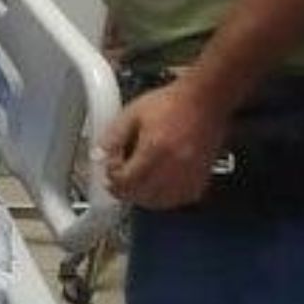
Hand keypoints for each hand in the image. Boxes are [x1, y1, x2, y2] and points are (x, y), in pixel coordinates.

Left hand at [97, 81, 230, 208]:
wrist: (204, 101)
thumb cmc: (173, 103)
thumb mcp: (133, 113)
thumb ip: (113, 136)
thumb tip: (98, 155)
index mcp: (154, 149)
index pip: (126, 181)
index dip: (112, 179)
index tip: (108, 173)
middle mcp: (173, 166)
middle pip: (141, 195)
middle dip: (124, 191)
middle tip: (117, 181)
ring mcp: (188, 175)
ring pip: (159, 202)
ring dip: (143, 198)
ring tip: (135, 184)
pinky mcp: (200, 179)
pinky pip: (178, 200)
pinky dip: (165, 198)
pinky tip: (158, 186)